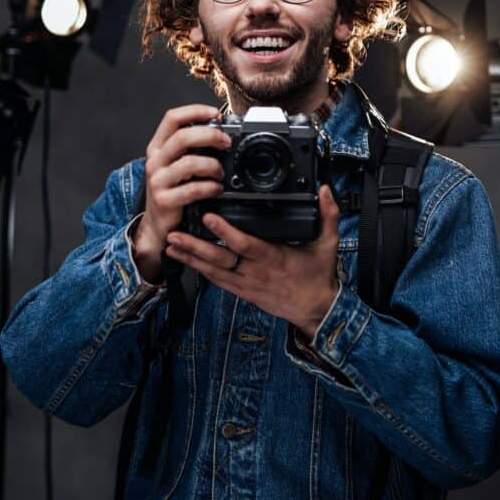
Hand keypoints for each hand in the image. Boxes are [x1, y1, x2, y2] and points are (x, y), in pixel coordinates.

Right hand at [132, 104, 231, 281]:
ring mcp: (158, 181)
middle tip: (226, 142)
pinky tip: (217, 189)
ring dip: (212, 166)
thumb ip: (190, 149)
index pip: (172, 118)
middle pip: (182, 137)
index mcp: (157, 147)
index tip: (215, 114)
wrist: (156, 225)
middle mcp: (155, 161)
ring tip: (220, 173)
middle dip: (210, 136)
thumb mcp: (174, 165)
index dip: (195, 111)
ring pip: (189, 163)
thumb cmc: (171, 191)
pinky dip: (210, 187)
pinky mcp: (165, 200)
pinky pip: (193, 189)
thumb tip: (219, 131)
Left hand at [164, 184, 340, 337]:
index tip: (208, 217)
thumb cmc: (318, 276)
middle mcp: (255, 272)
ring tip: (170, 246)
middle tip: (174, 234)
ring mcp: (246, 284)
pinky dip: (199, 270)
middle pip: (220, 259)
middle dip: (194, 247)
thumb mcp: (328, 244)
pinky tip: (185, 260)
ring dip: (190, 258)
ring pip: (213, 271)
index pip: (245, 244)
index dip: (225, 231)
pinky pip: (217, 281)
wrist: (315, 310)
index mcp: (273, 258)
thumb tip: (327, 190)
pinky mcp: (243, 292)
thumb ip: (328, 215)